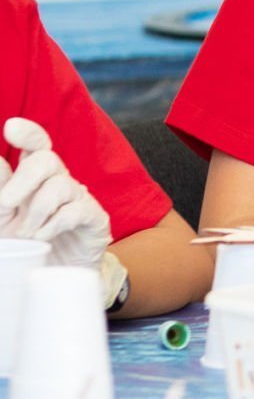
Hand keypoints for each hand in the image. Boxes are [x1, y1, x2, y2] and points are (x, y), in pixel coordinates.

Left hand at [0, 118, 111, 269]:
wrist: (53, 275)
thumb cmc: (25, 245)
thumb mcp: (3, 220)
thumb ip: (0, 192)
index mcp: (35, 178)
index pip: (36, 145)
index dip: (28, 133)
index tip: (10, 127)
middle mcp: (58, 182)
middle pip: (46, 159)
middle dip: (22, 181)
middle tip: (6, 206)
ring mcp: (78, 199)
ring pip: (59, 185)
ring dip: (36, 212)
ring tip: (27, 233)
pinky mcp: (94, 219)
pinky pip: (76, 210)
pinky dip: (53, 225)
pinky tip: (44, 237)